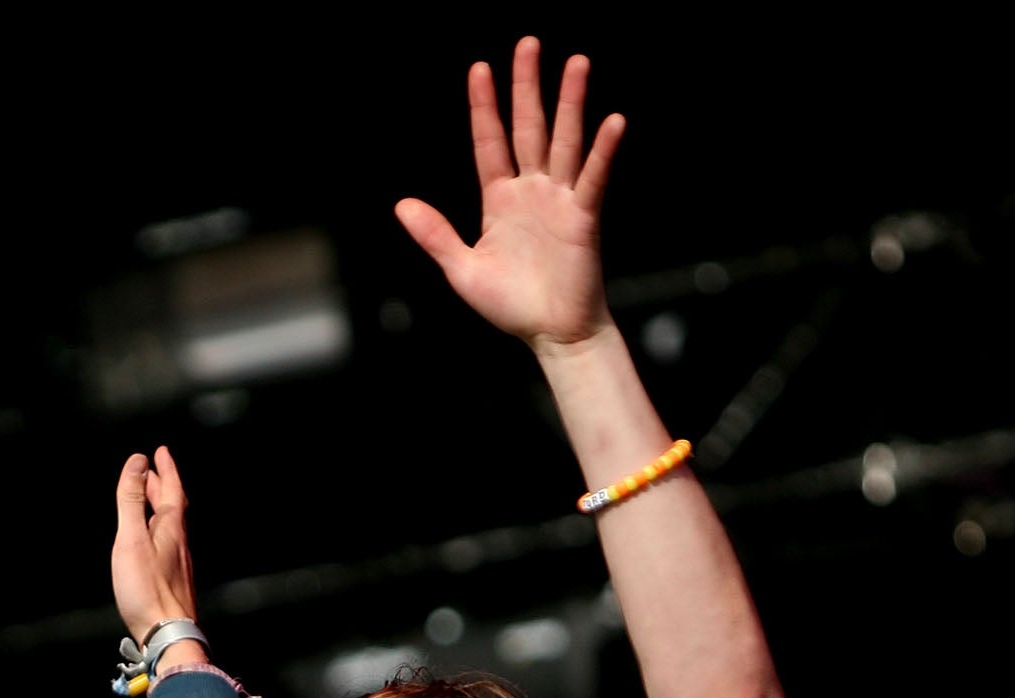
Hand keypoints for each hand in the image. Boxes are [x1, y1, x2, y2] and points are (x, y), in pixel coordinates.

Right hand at [111, 448, 201, 647]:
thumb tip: (136, 461)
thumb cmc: (146, 589)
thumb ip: (131, 500)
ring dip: (160, 508)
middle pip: (173, 507)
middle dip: (163, 486)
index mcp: (171, 528)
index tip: (161, 452)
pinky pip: (168, 544)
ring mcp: (179, 563)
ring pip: (171, 526)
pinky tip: (152, 542)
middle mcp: (179, 543)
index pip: (171, 490)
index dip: (166, 469)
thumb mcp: (131, 539)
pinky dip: (159, 530)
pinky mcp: (174, 581)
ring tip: (150, 501)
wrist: (168, 633)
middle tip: (154, 471)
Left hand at [395, 40, 623, 355]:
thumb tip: (402, 205)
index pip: (489, 142)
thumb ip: (435, 235)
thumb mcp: (462, 269)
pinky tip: (612, 122)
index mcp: (499, 199)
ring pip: (565, 141)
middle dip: (527, 86)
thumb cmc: (511, 305)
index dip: (484, 107)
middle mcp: (531, 190)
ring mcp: (560, 200)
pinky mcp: (584, 218)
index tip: (480, 69)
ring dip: (570, 103)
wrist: (551, 336)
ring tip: (576, 62)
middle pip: (528, 127)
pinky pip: (593, 179)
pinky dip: (603, 152)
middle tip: (529, 43)